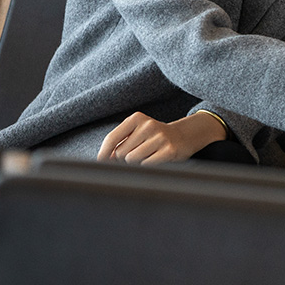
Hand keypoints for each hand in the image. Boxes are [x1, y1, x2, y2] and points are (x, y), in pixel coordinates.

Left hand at [97, 111, 225, 164]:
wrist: (183, 136)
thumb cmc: (154, 137)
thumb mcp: (137, 132)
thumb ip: (120, 142)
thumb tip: (105, 159)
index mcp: (137, 118)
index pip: (112, 138)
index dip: (103, 153)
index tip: (100, 162)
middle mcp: (148, 125)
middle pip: (120, 153)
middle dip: (124, 159)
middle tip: (137, 154)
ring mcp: (160, 137)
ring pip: (132, 159)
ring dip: (137, 162)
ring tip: (147, 155)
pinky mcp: (169, 150)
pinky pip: (146, 164)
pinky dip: (148, 165)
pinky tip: (156, 159)